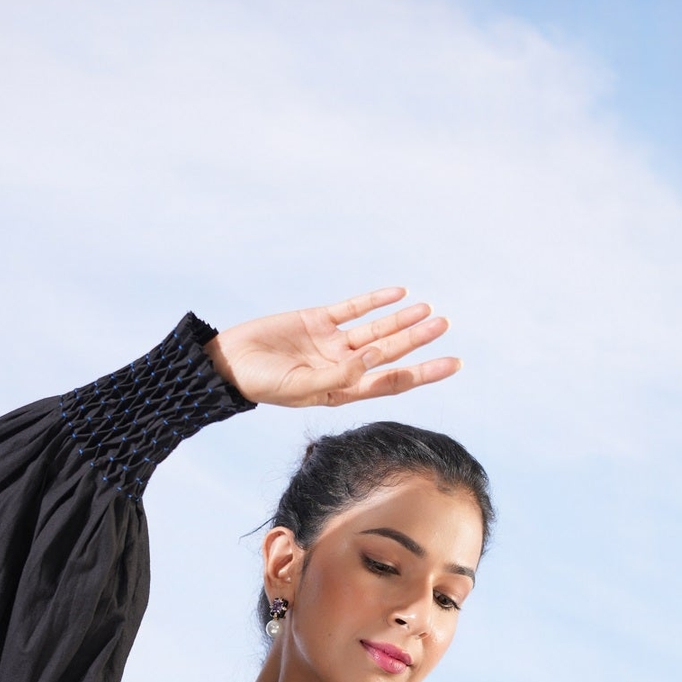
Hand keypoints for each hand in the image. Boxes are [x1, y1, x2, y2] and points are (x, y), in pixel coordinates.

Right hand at [205, 287, 458, 406]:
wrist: (227, 365)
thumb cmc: (262, 384)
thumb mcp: (303, 386)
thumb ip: (340, 374)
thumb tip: (376, 357)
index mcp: (344, 389)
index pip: (393, 381)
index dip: (424, 372)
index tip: (454, 363)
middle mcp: (343, 366)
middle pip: (390, 352)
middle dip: (417, 339)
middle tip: (445, 324)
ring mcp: (330, 343)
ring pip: (374, 329)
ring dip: (400, 319)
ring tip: (429, 310)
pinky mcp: (316, 320)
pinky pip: (351, 308)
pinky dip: (373, 300)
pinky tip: (398, 293)